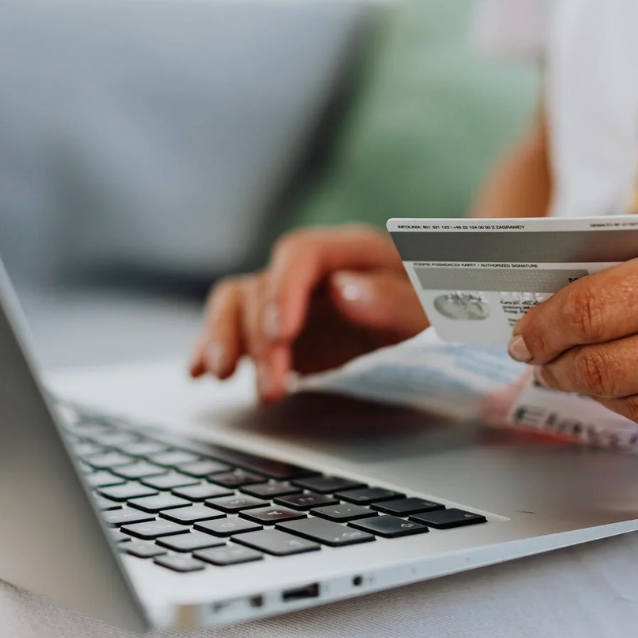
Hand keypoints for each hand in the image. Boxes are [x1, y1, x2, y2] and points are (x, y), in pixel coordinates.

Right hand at [190, 224, 428, 402]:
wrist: (438, 325)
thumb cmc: (438, 311)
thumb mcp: (432, 309)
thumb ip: (394, 300)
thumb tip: (344, 291)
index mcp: (350, 251)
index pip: (300, 254)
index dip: (284, 290)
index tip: (282, 333)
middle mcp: (310, 270)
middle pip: (262, 287)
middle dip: (260, 339)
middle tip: (273, 387)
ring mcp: (287, 298)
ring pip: (235, 304)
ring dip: (224, 340)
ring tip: (221, 377)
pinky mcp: (274, 330)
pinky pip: (231, 328)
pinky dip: (211, 347)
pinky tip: (199, 372)